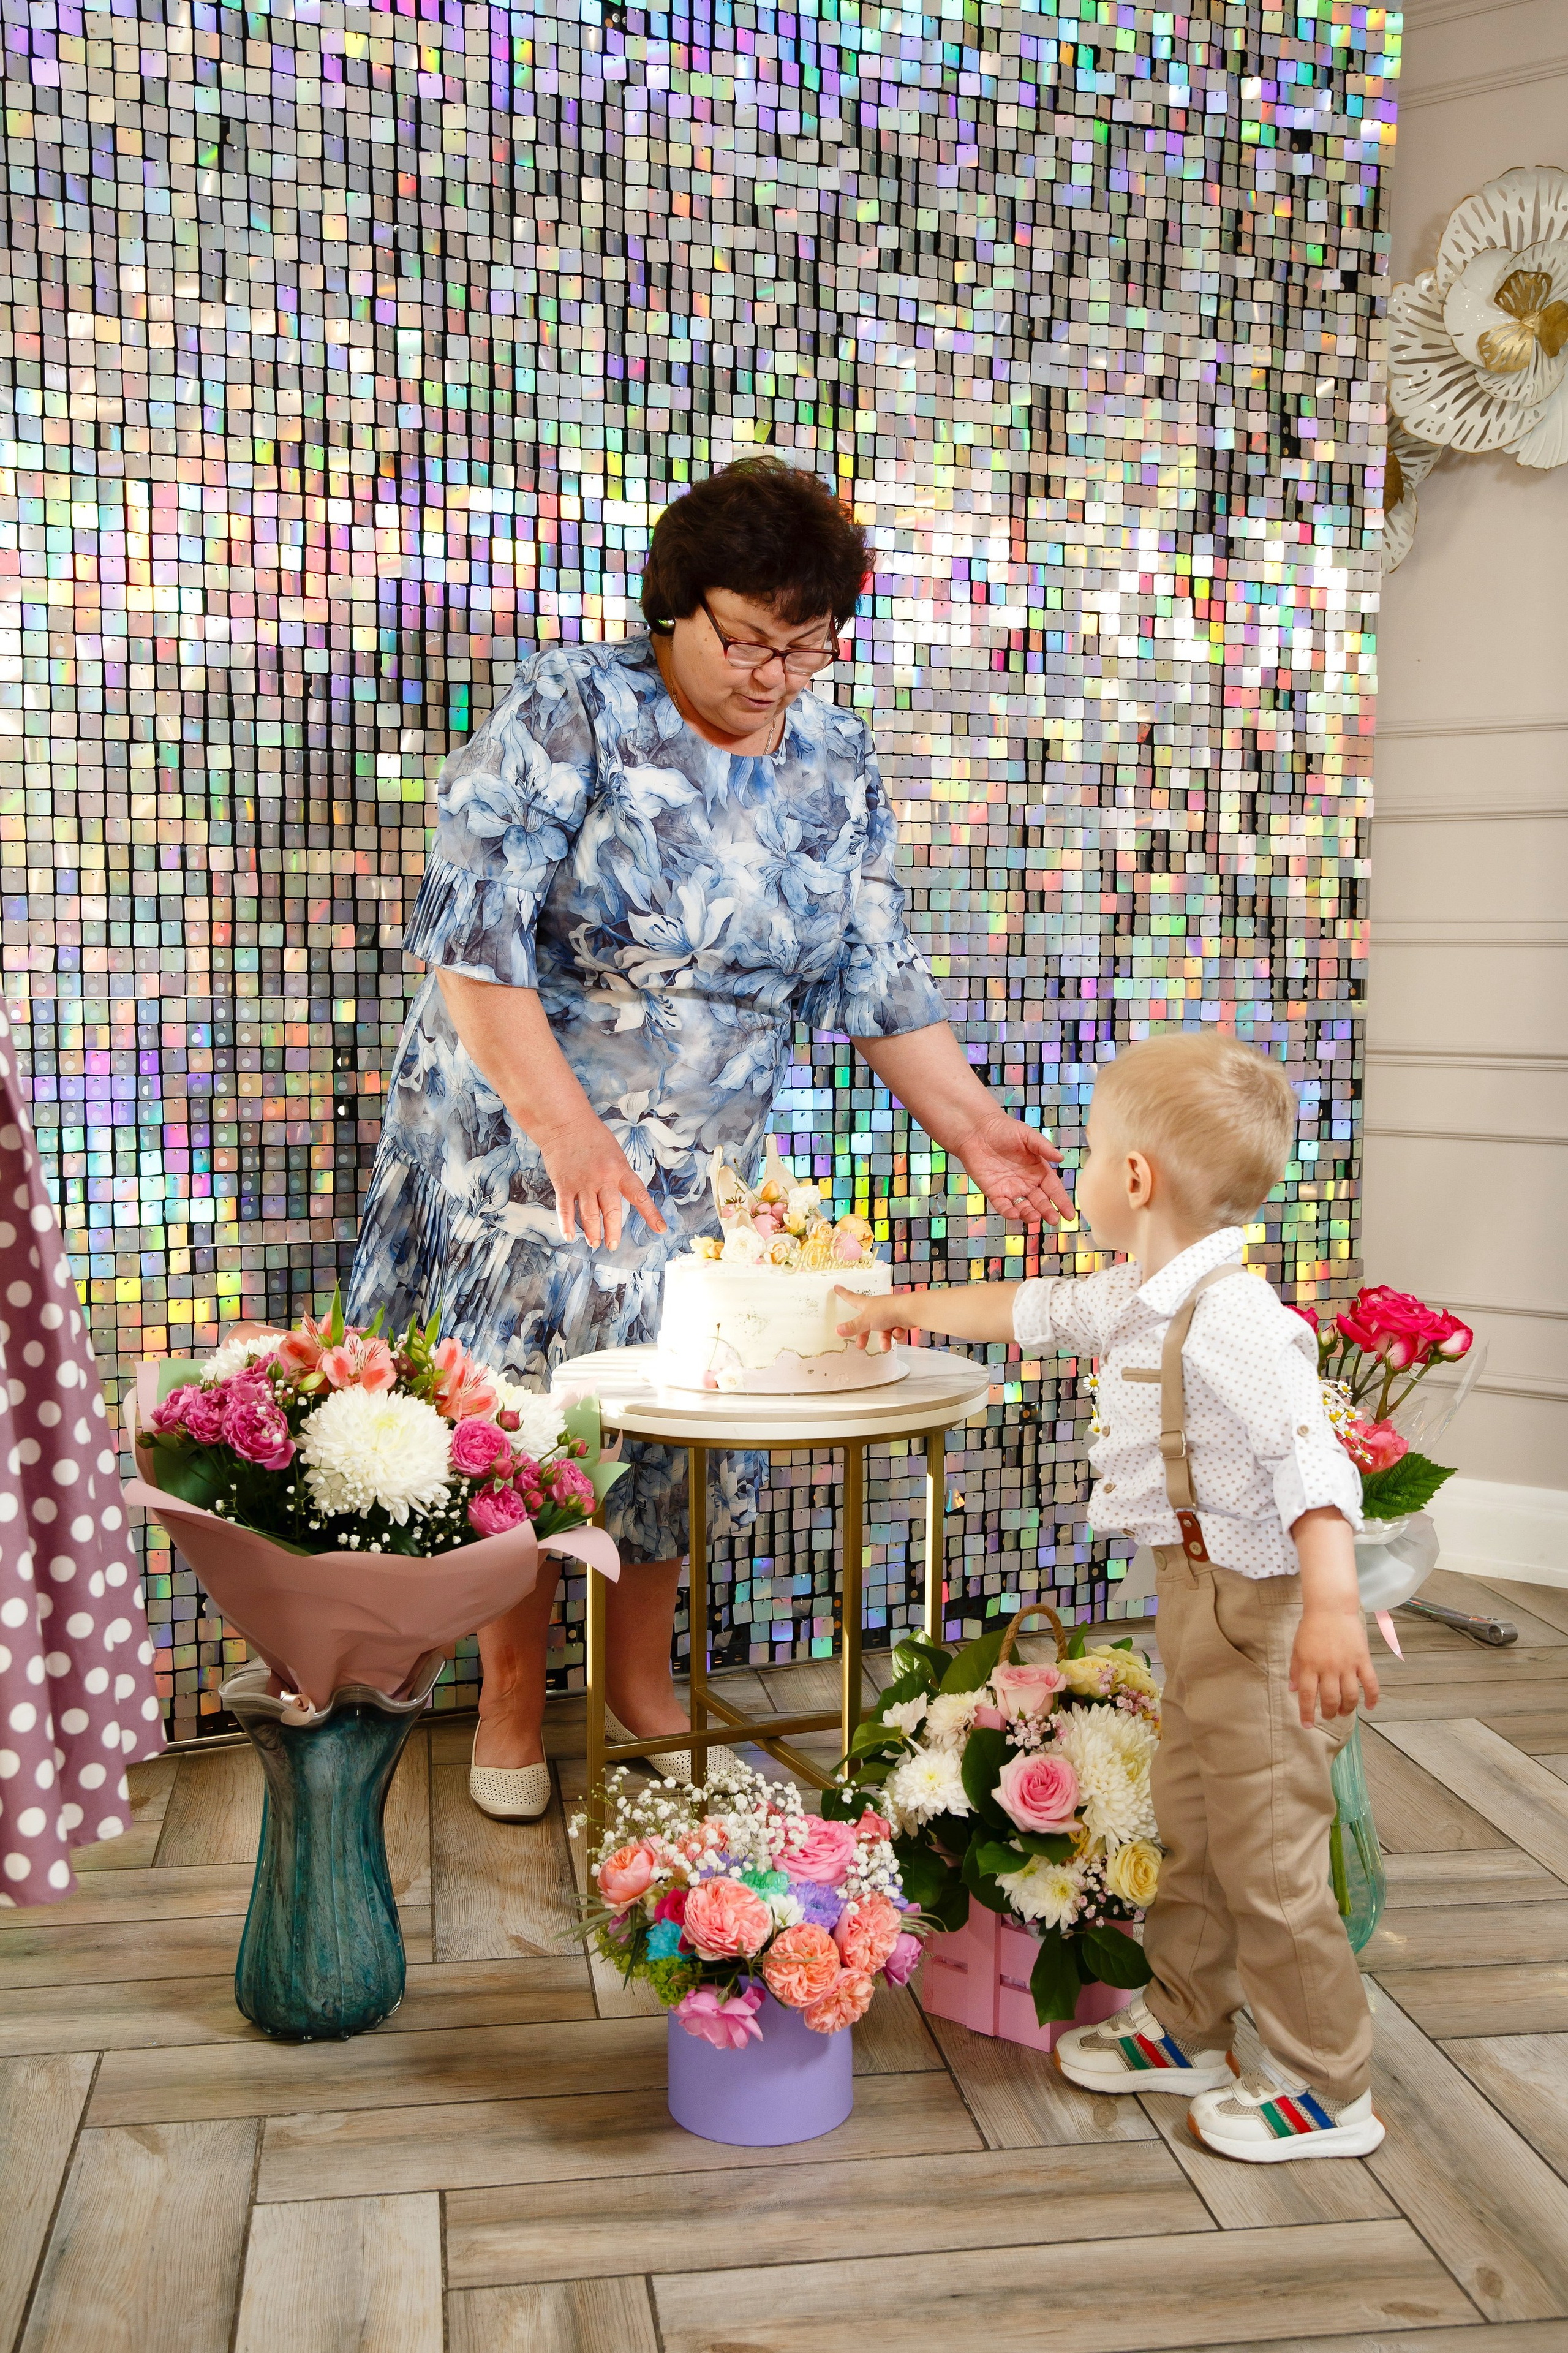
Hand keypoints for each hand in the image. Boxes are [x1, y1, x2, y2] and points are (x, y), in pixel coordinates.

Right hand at [534, 1114, 667, 1250]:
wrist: (566, 1122)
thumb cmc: (593, 1137)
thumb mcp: (615, 1153)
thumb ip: (619, 1176)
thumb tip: (622, 1197)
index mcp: (620, 1170)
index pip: (639, 1195)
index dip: (651, 1214)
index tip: (661, 1229)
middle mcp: (603, 1178)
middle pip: (611, 1211)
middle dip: (613, 1231)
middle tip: (613, 1245)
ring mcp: (582, 1182)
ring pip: (589, 1214)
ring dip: (592, 1232)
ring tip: (594, 1243)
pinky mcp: (563, 1183)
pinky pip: (565, 1209)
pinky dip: (567, 1224)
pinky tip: (570, 1235)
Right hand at [834, 1286, 912, 1350]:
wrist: (910, 1311)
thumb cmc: (887, 1311)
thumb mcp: (866, 1320)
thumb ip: (853, 1326)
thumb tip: (838, 1330)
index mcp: (867, 1305)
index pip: (852, 1298)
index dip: (843, 1294)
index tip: (837, 1287)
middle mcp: (877, 1308)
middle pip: (866, 1322)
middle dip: (864, 1335)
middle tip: (861, 1345)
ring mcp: (889, 1314)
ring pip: (883, 1331)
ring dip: (883, 1340)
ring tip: (885, 1346)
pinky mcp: (900, 1320)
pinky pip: (894, 1331)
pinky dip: (895, 1334)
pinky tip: (898, 1333)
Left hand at [951, 1113, 1073, 1224]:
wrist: (978, 1130)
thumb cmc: (1004, 1129)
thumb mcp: (1027, 1135)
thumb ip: (1043, 1147)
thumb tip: (1061, 1157)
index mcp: (1039, 1171)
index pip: (1053, 1189)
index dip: (1062, 1201)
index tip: (1070, 1214)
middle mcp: (1027, 1183)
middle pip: (1040, 1202)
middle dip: (1047, 1212)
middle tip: (1053, 1220)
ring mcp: (1011, 1189)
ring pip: (1023, 1207)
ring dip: (1030, 1214)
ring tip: (1035, 1217)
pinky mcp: (994, 1192)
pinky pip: (1003, 1206)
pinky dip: (1008, 1212)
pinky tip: (1014, 1214)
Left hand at [1289, 1605, 1378, 1727]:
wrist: (1331, 1608)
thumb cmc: (1312, 1627)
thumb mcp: (1297, 1648)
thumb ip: (1295, 1669)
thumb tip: (1292, 1690)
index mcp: (1309, 1665)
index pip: (1307, 1696)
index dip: (1307, 1713)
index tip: (1307, 1725)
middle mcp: (1328, 1668)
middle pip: (1329, 1699)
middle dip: (1328, 1713)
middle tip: (1328, 1716)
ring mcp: (1347, 1665)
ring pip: (1349, 1696)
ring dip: (1347, 1709)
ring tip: (1343, 1712)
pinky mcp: (1362, 1660)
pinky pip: (1370, 1683)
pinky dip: (1372, 1698)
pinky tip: (1370, 1707)